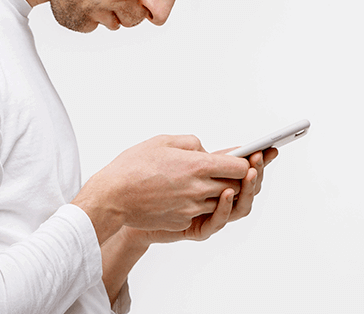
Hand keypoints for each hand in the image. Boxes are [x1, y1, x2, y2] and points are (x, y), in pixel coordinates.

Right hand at [72, 135, 250, 243]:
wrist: (112, 197)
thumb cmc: (133, 166)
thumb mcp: (163, 141)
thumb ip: (192, 143)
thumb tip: (206, 152)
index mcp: (198, 166)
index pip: (239, 166)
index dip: (247, 161)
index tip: (251, 157)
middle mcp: (200, 189)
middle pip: (235, 186)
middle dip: (241, 178)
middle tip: (247, 169)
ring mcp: (192, 208)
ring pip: (220, 201)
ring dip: (222, 192)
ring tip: (223, 181)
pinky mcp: (183, 221)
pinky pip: (201, 212)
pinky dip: (201, 203)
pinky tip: (194, 194)